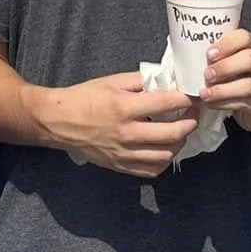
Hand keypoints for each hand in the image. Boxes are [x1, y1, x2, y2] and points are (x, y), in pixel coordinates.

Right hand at [44, 71, 198, 177]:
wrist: (58, 121)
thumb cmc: (84, 98)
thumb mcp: (112, 81)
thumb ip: (141, 81)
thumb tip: (166, 81)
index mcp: (125, 108)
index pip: (167, 104)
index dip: (185, 99)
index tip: (191, 96)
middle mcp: (127, 133)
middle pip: (173, 134)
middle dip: (190, 122)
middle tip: (192, 114)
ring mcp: (124, 154)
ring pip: (166, 155)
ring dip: (179, 143)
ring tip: (179, 131)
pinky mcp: (120, 166)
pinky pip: (152, 170)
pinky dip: (164, 160)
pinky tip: (163, 148)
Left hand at [201, 30, 250, 124]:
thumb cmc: (239, 76)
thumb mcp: (232, 61)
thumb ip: (217, 56)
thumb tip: (188, 55)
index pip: (244, 38)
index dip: (227, 44)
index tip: (209, 54)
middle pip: (250, 59)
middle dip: (226, 67)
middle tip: (207, 74)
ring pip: (248, 85)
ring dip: (223, 90)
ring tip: (205, 93)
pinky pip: (244, 103)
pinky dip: (224, 104)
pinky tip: (210, 104)